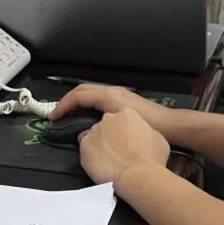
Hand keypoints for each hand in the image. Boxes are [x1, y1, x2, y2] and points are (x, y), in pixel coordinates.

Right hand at [50, 83, 176, 135]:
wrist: (170, 126)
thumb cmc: (146, 124)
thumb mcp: (117, 125)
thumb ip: (96, 128)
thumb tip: (84, 133)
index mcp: (108, 95)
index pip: (78, 96)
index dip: (63, 106)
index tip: (53, 117)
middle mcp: (113, 91)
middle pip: (83, 91)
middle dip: (68, 101)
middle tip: (57, 114)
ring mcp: (120, 96)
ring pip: (92, 95)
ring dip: (79, 103)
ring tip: (70, 116)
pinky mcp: (126, 103)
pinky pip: (100, 101)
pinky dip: (90, 106)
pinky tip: (91, 119)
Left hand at [78, 108, 169, 184]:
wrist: (138, 175)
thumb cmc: (151, 159)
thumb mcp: (157, 138)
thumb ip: (144, 131)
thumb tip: (141, 135)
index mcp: (128, 113)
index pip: (121, 118)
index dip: (124, 131)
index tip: (127, 142)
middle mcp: (109, 118)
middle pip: (106, 126)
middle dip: (110, 136)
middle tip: (118, 152)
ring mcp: (95, 131)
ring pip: (94, 137)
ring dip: (100, 146)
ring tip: (109, 161)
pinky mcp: (84, 145)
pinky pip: (85, 149)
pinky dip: (91, 156)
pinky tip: (101, 166)